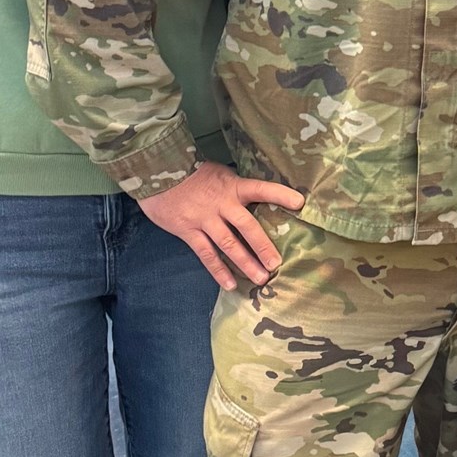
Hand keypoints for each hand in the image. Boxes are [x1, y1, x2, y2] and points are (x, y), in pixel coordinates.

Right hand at [139, 162, 305, 289]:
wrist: (156, 172)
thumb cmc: (192, 173)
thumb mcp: (219, 174)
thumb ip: (236, 188)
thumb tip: (257, 201)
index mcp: (232, 186)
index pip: (261, 189)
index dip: (280, 195)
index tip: (300, 203)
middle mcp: (221, 203)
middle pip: (246, 226)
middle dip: (263, 246)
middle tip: (276, 263)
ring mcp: (204, 219)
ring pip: (228, 244)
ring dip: (245, 263)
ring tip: (260, 279)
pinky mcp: (188, 231)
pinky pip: (206, 254)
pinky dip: (218, 270)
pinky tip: (230, 284)